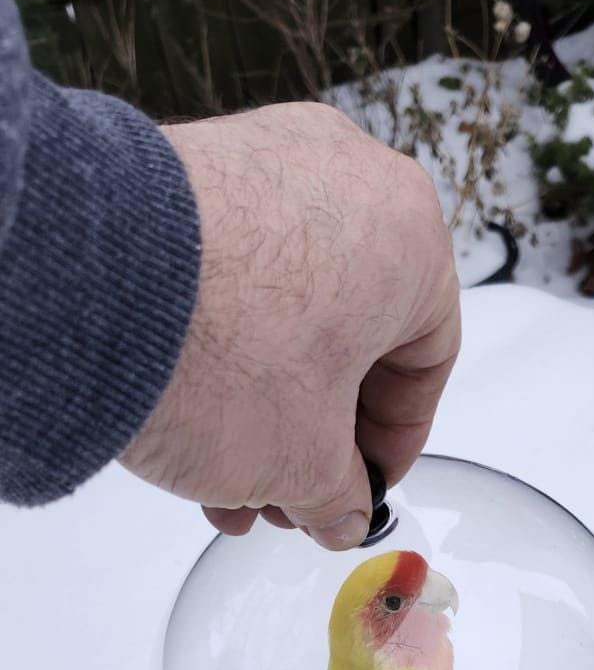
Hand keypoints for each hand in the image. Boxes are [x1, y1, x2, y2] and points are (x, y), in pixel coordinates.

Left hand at [121, 102, 460, 547]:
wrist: (90, 286)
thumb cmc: (223, 350)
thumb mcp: (304, 461)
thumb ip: (338, 494)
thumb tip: (337, 510)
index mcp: (413, 235)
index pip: (427, 361)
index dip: (392, 445)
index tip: (359, 488)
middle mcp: (350, 176)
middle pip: (351, 337)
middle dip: (316, 433)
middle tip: (286, 492)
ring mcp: (266, 160)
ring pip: (287, 311)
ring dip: (264, 405)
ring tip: (222, 473)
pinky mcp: (195, 166)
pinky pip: (231, 271)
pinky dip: (221, 347)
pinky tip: (187, 414)